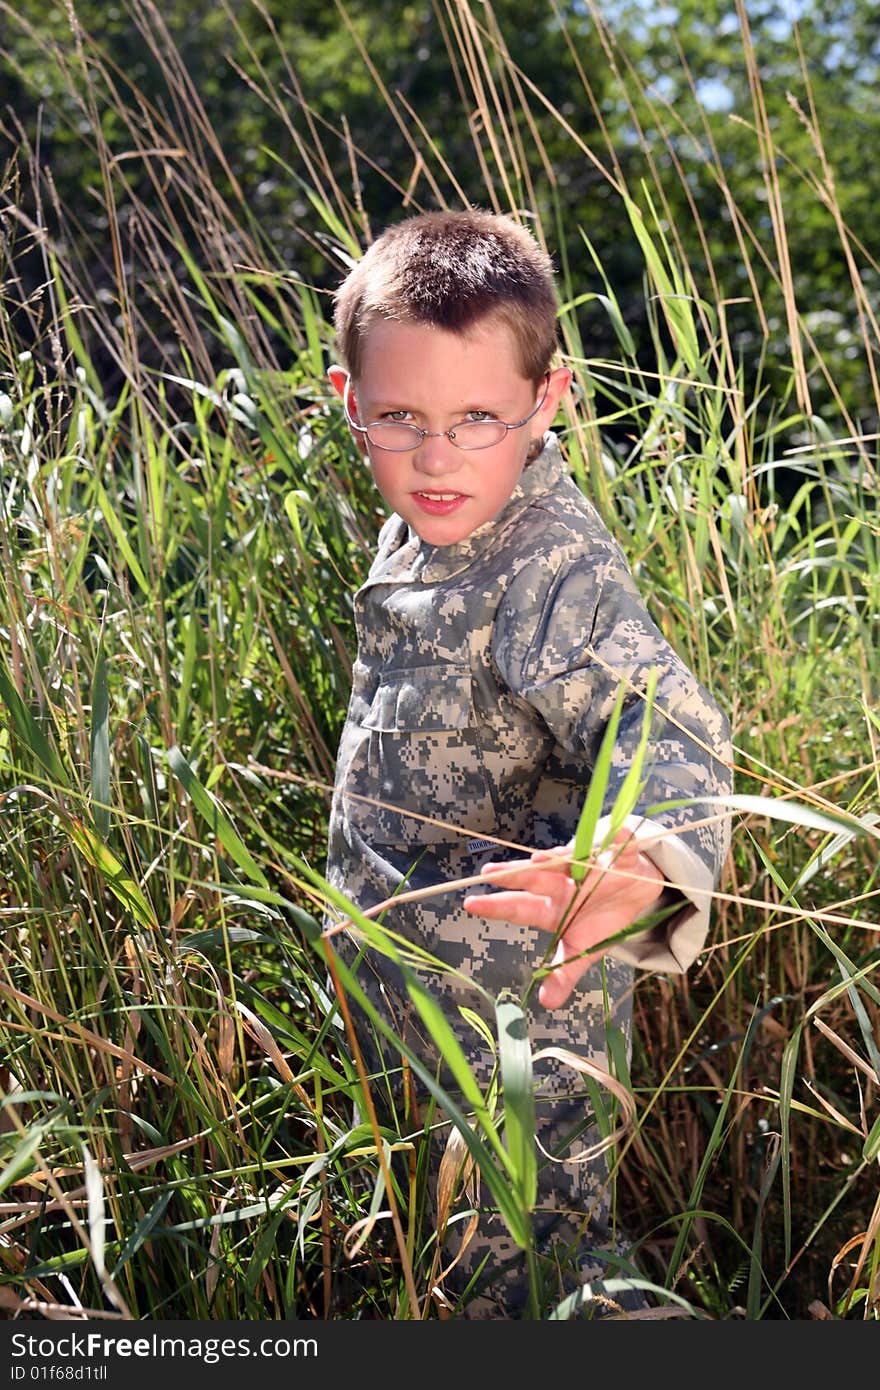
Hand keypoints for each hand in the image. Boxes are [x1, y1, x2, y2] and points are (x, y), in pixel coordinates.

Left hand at [462, 830, 664, 1009]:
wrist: (634, 891)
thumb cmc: (599, 918)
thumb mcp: (583, 950)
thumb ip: (564, 973)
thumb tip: (546, 1004)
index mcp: (551, 906)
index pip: (519, 907)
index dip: (496, 906)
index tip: (470, 905)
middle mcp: (564, 882)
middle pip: (537, 878)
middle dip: (515, 875)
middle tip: (490, 873)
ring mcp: (589, 865)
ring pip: (570, 858)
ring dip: (557, 857)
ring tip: (541, 859)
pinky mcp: (618, 854)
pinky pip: (619, 847)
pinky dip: (618, 843)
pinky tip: (614, 842)